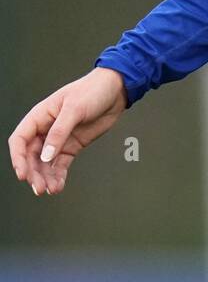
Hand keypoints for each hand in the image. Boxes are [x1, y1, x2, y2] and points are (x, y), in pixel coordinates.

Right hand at [8, 67, 128, 196]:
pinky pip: (60, 164)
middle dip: (33, 173)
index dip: (18, 157)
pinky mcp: (72, 146)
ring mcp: (59, 139)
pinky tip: (58, 186)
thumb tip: (46, 156)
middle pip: (31, 155)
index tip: (22, 173)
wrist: (115, 91)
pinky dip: (58, 176)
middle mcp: (46, 129)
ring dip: (45, 177)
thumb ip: (59, 132)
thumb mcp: (74, 109)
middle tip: (39, 188)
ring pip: (45, 163)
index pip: (20, 139)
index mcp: (40, 115)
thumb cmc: (92, 91)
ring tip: (49, 190)